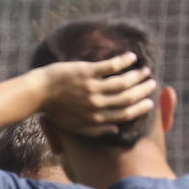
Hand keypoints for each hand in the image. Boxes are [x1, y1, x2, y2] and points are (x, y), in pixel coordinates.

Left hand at [37, 51, 156, 136]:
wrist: (37, 93)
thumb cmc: (55, 110)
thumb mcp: (74, 127)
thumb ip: (95, 130)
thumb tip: (115, 130)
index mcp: (94, 119)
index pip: (124, 114)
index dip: (139, 108)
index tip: (149, 102)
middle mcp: (95, 105)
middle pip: (127, 98)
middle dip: (142, 91)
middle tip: (151, 84)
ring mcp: (91, 88)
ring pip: (122, 82)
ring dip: (137, 76)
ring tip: (145, 71)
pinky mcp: (86, 72)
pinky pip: (111, 66)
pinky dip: (124, 61)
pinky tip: (131, 57)